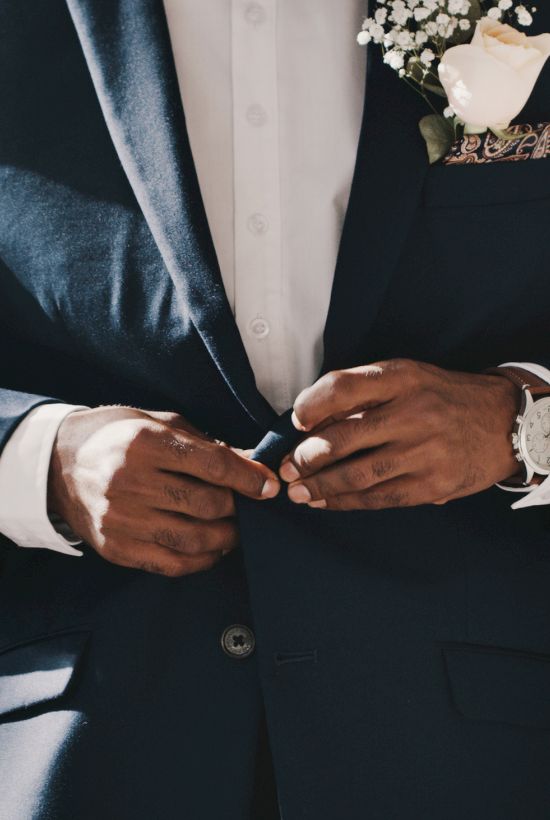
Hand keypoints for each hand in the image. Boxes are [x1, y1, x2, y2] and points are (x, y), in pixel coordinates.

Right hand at [48, 406, 279, 575]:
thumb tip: (253, 464)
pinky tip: (213, 549)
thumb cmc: (114, 436)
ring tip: (235, 528)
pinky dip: (202, 560)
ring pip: (194, 539)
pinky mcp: (115, 548)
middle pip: (207, 504)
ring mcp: (120, 519)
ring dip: (227, 537)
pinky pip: (171, 564)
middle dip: (239, 508)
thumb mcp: (158, 423)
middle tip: (251, 506)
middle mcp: (129, 482)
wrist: (56, 465)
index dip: (249, 478)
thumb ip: (206, 445)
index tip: (269, 486)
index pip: (212, 465)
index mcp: (143, 442)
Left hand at [279, 359, 520, 510]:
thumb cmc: (441, 397)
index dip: (312, 405)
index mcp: (402, 378)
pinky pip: (379, 498)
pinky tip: (326, 502)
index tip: (296, 421)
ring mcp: (425, 452)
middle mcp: (413, 413)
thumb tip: (312, 420)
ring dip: (320, 486)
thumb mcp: (408, 377)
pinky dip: (346, 502)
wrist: (502, 423)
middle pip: (345, 437)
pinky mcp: (432, 486)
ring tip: (298, 491)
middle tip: (287, 467)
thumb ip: (364, 393)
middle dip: (307, 457)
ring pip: (358, 474)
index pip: (344, 387)